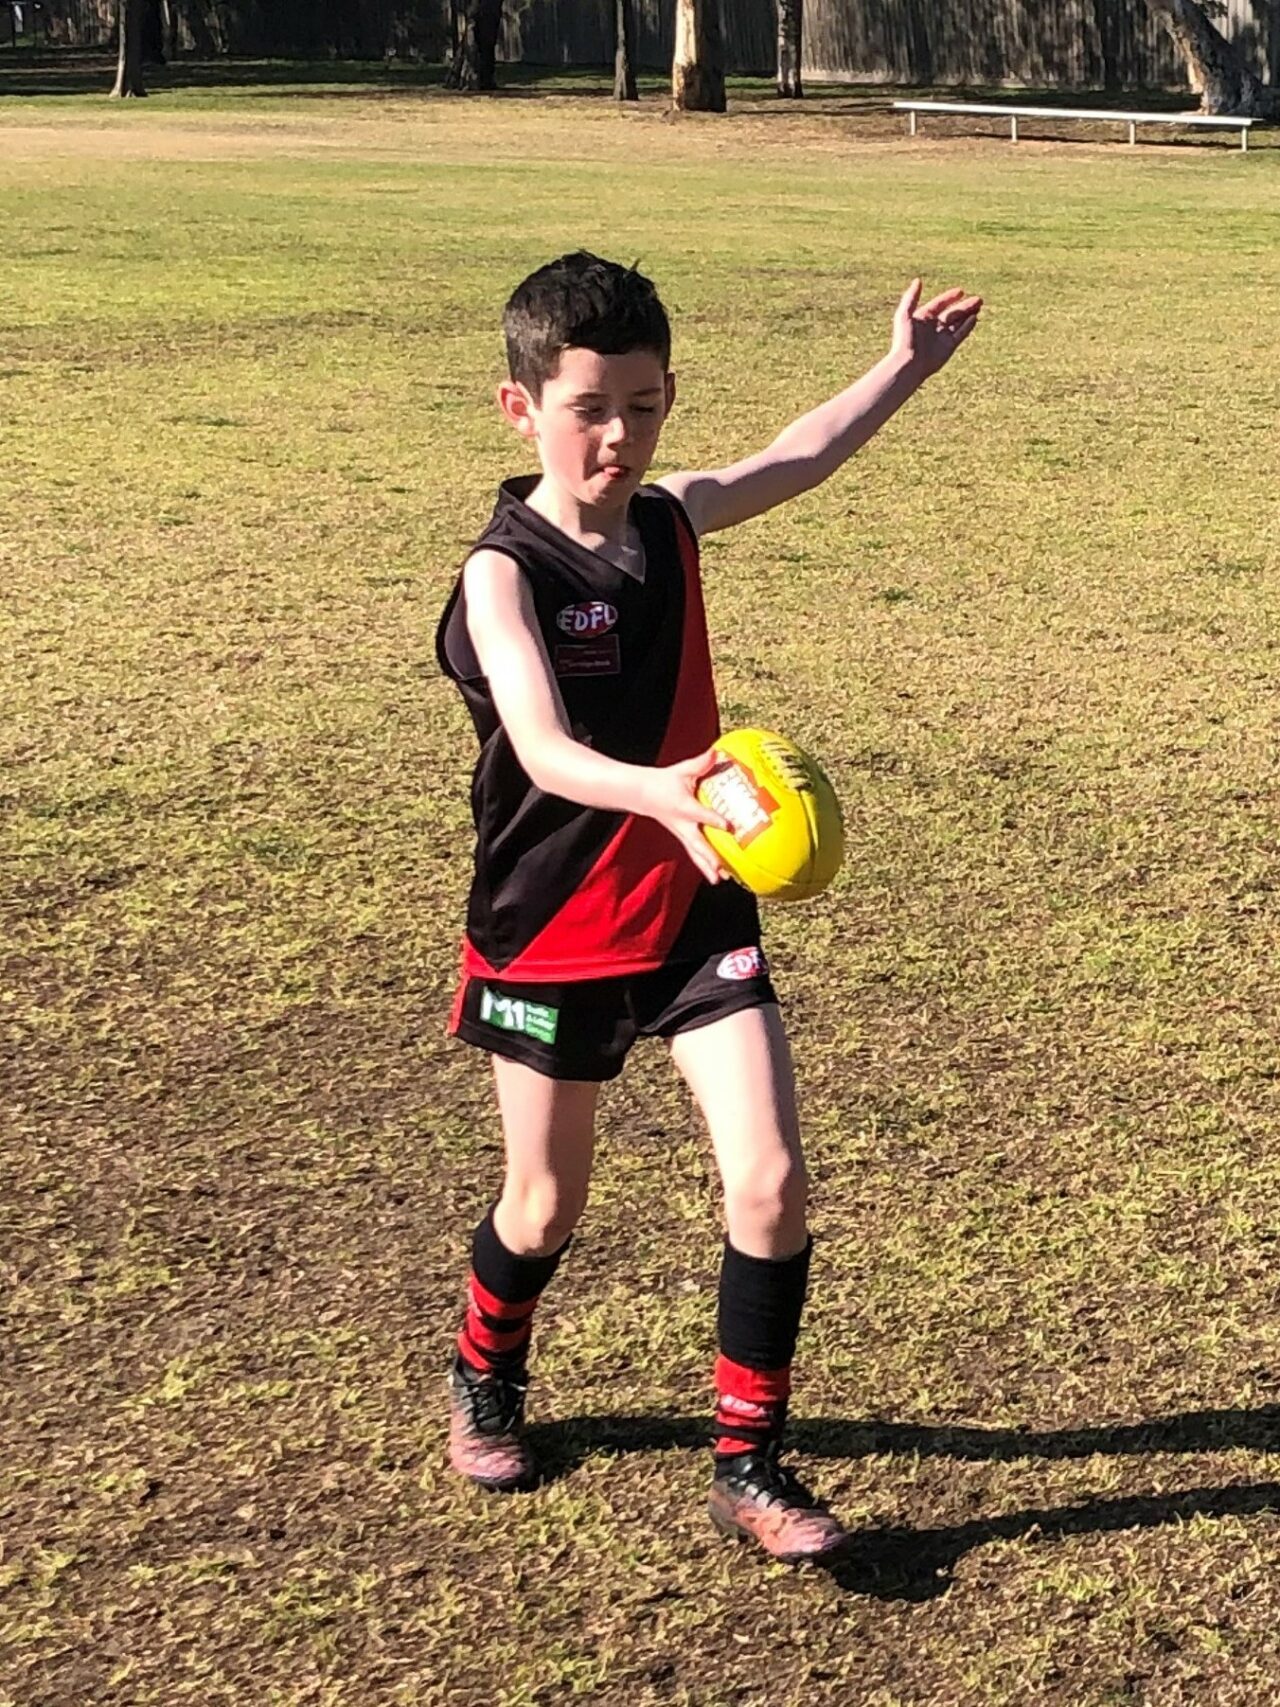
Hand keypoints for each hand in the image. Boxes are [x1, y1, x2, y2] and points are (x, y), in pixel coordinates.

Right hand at [637, 750, 728, 884]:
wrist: (642, 794)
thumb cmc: (664, 781)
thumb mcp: (682, 770)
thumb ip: (701, 763)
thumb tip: (718, 752)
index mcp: (684, 806)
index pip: (700, 814)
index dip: (714, 819)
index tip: (728, 826)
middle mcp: (682, 824)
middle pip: (697, 843)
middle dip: (710, 856)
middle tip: (723, 868)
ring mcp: (681, 833)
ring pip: (695, 853)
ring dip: (707, 867)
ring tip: (721, 880)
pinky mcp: (682, 837)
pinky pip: (694, 853)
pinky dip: (705, 865)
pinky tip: (718, 876)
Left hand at [891, 278, 982, 377]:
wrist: (908, 364)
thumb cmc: (904, 340)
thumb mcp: (904, 315)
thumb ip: (911, 297)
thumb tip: (918, 280)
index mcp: (923, 318)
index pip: (939, 304)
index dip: (950, 298)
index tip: (961, 291)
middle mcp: (934, 327)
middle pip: (953, 313)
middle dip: (965, 306)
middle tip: (978, 299)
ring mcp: (942, 337)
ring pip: (958, 323)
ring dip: (968, 314)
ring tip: (979, 305)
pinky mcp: (949, 347)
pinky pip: (960, 334)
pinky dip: (968, 326)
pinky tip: (974, 318)